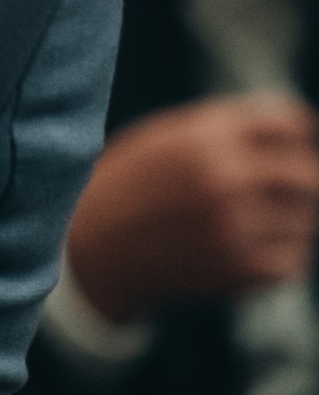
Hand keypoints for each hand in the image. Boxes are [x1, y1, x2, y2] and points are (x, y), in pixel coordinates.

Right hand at [65, 93, 318, 322]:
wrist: (96, 243)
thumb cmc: (137, 181)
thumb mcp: (171, 134)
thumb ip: (229, 127)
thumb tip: (299, 126)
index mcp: (204, 135)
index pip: (288, 124)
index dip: (298, 130)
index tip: (296, 141)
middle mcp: (222, 177)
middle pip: (306, 173)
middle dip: (307, 176)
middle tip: (298, 183)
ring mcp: (232, 226)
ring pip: (303, 220)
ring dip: (292, 217)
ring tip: (260, 217)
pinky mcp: (237, 270)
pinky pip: (292, 260)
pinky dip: (284, 253)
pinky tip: (256, 245)